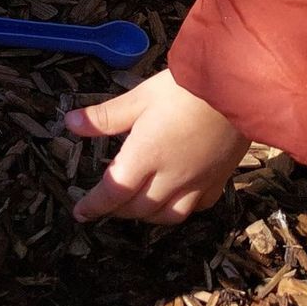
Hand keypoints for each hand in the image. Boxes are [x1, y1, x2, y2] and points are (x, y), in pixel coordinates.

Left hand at [65, 70, 249, 223]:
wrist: (236, 90)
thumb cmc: (184, 89)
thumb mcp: (138, 98)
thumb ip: (105, 116)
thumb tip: (70, 123)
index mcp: (145, 157)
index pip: (113, 191)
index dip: (94, 205)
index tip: (80, 213)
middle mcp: (171, 177)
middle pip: (139, 208)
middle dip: (117, 210)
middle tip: (104, 205)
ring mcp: (198, 182)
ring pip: (169, 216)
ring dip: (147, 216)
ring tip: (134, 206)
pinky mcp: (219, 180)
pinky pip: (196, 207)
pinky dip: (179, 209)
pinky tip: (174, 199)